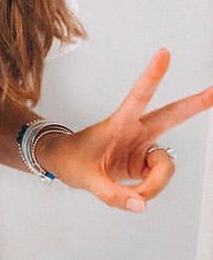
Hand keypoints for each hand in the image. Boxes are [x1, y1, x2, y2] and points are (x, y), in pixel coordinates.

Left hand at [40, 49, 212, 211]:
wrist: (65, 163)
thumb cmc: (72, 160)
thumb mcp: (85, 178)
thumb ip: (113, 195)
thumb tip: (140, 205)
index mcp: (118, 123)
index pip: (138, 96)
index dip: (152, 76)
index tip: (164, 54)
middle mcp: (135, 130)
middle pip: (171, 116)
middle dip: (195, 103)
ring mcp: (142, 145)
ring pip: (166, 164)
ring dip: (155, 184)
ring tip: (134, 195)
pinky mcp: (145, 160)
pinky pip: (159, 178)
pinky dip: (150, 189)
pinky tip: (135, 193)